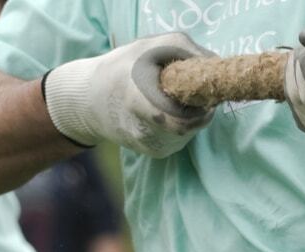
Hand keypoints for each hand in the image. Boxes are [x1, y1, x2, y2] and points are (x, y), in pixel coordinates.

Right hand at [42, 31, 215, 158]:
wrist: (89, 102)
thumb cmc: (121, 69)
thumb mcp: (151, 46)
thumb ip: (187, 52)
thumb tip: (216, 67)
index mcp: (139, 103)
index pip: (182, 120)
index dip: (200, 106)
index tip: (201, 87)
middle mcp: (146, 133)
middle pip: (192, 123)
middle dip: (198, 103)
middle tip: (189, 85)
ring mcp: (153, 147)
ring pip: (191, 130)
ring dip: (192, 111)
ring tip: (172, 94)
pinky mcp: (157, 152)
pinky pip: (183, 136)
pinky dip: (184, 120)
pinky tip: (168, 107)